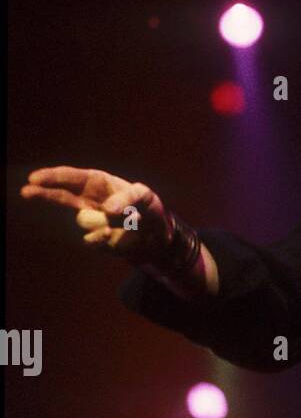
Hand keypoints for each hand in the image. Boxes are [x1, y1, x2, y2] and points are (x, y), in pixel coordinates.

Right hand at [20, 166, 171, 266]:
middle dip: (43, 194)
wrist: (157, 238)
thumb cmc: (149, 209)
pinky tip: (120, 237)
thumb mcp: (145, 196)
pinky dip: (109, 240)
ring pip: (84, 222)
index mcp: (98, 183)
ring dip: (106, 223)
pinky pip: (93, 240)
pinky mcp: (94, 240)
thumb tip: (106, 210)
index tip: (35, 179)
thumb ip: (128, 197)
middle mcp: (88, 200)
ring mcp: (89, 220)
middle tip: (26, 191)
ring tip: (127, 223)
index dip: (53, 177)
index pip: (71, 177)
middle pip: (59, 196)